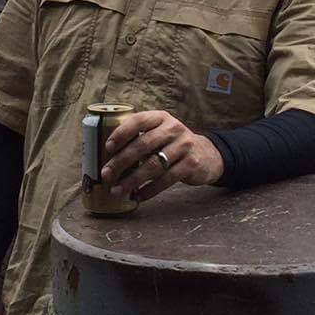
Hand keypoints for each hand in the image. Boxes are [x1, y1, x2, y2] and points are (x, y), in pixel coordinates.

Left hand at [101, 110, 224, 201]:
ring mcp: (184, 146)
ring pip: (153, 165)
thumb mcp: (160, 132)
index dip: (121, 133)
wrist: (207, 154)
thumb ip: (140, 137)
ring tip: (118, 190)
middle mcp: (173, 128)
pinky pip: (166, 180)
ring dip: (132, 180)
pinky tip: (138, 196)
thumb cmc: (172, 144)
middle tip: (107, 174)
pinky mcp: (191, 164)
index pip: (138, 121)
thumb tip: (108, 156)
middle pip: (143, 145)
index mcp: (161, 118)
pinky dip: (149, 190)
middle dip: (121, 161)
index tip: (107, 148)